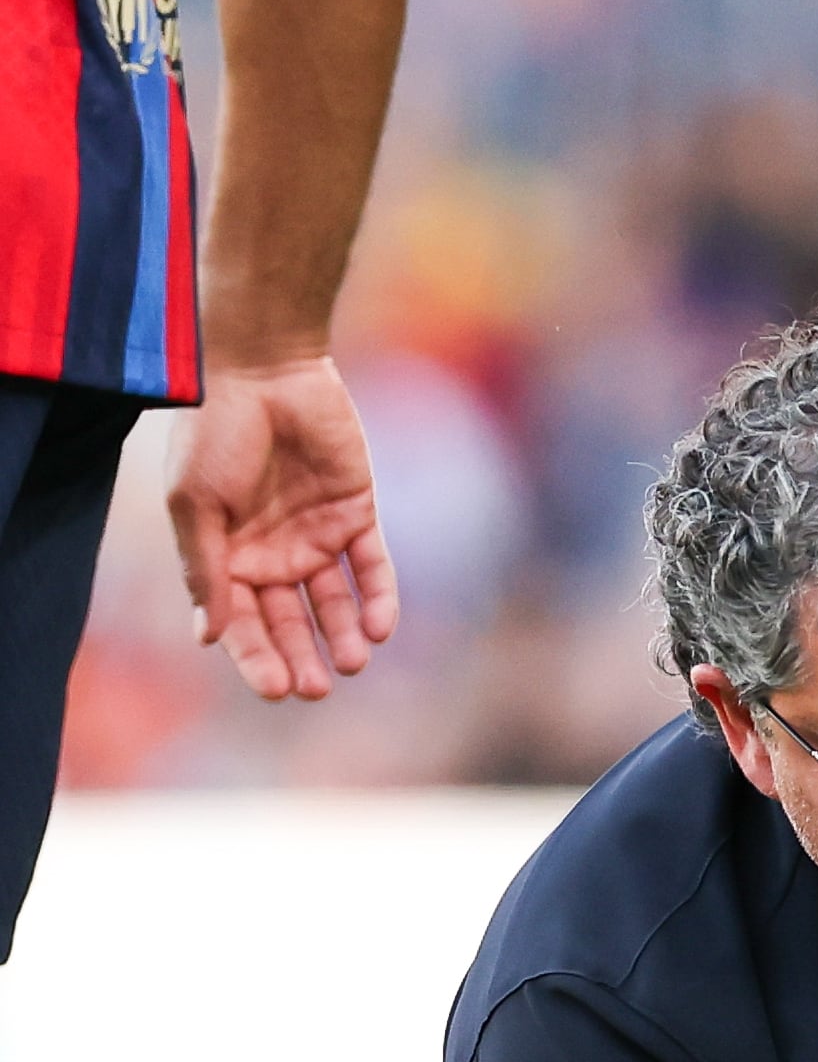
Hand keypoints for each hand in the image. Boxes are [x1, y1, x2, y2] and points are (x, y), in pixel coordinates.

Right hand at [165, 353, 400, 702]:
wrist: (261, 370)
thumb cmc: (212, 433)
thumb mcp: (195, 505)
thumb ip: (205, 569)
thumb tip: (208, 637)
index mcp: (223, 555)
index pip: (241, 621)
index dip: (255, 656)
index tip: (273, 690)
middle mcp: (269, 553)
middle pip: (289, 620)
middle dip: (301, 656)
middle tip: (316, 691)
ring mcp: (315, 534)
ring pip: (334, 601)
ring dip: (342, 635)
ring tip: (351, 664)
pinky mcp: (356, 513)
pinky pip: (372, 566)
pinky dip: (378, 597)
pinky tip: (380, 628)